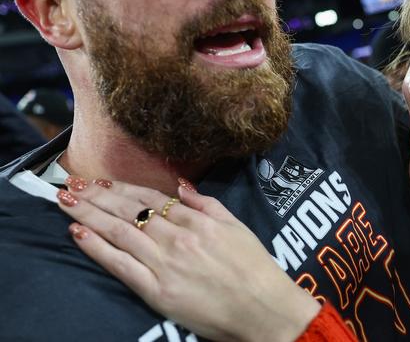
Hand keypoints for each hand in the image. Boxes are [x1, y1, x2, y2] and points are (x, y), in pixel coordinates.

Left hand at [57, 177, 320, 341]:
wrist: (262, 307)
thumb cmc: (254, 267)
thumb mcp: (236, 226)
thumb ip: (206, 203)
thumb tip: (180, 185)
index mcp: (196, 221)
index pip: (150, 198)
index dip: (120, 188)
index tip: (99, 181)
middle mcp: (177, 237)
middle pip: (129, 210)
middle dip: (97, 196)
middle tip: (71, 185)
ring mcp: (165, 263)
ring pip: (119, 232)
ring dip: (90, 214)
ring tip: (66, 202)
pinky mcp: (157, 290)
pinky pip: (121, 265)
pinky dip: (97, 248)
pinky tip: (79, 233)